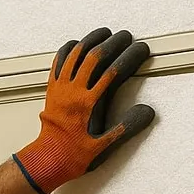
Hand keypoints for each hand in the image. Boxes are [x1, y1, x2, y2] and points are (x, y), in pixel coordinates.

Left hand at [13, 27, 155, 193]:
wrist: (46, 160)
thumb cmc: (72, 156)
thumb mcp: (104, 147)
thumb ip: (126, 128)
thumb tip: (147, 111)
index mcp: (87, 103)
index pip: (113, 72)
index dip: (129, 57)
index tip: (141, 49)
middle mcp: (72, 91)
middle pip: (94, 56)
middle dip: (112, 43)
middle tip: (126, 36)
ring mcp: (60, 88)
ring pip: (75, 54)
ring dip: (91, 40)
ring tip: (104, 33)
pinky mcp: (52, 90)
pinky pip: (58, 62)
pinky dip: (68, 50)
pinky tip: (75, 45)